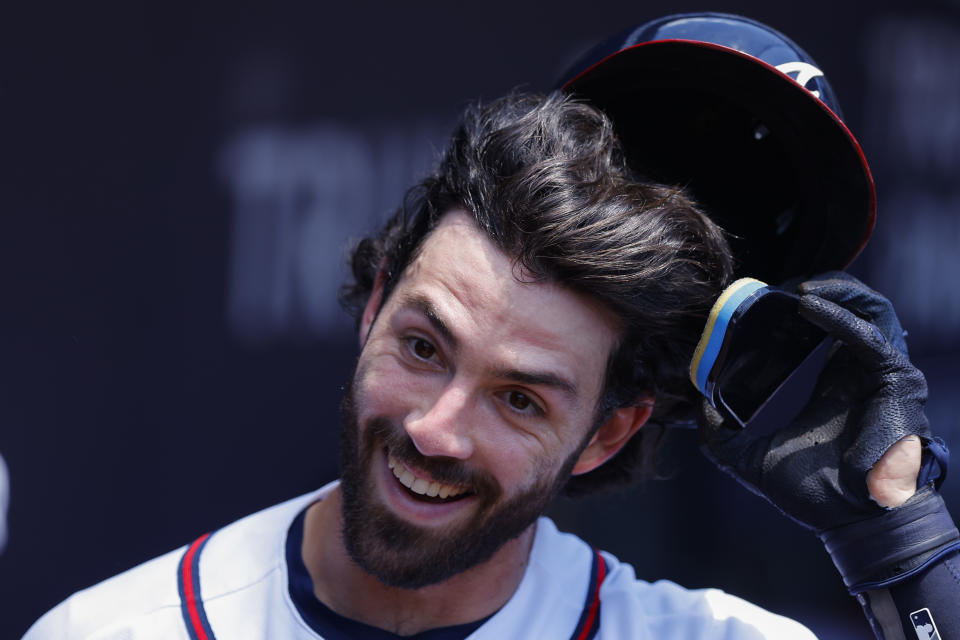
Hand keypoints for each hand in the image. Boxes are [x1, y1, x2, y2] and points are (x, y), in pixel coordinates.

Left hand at [699, 272, 930, 531]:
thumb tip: (693, 399)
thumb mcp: (744, 452)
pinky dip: (840, 316)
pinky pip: (870, 336)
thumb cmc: (805, 488)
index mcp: (820, 378)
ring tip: (796, 286)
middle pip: (842, 307)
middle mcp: (850, 368)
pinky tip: (810, 305)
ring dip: (833, 288)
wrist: (845, 520)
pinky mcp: (892, 379)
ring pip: (866, 308)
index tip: (751, 299)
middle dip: (812, 287)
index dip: (785, 307)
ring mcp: (873, 370)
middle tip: (774, 287)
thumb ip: (717, 425)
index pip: (810, 327)